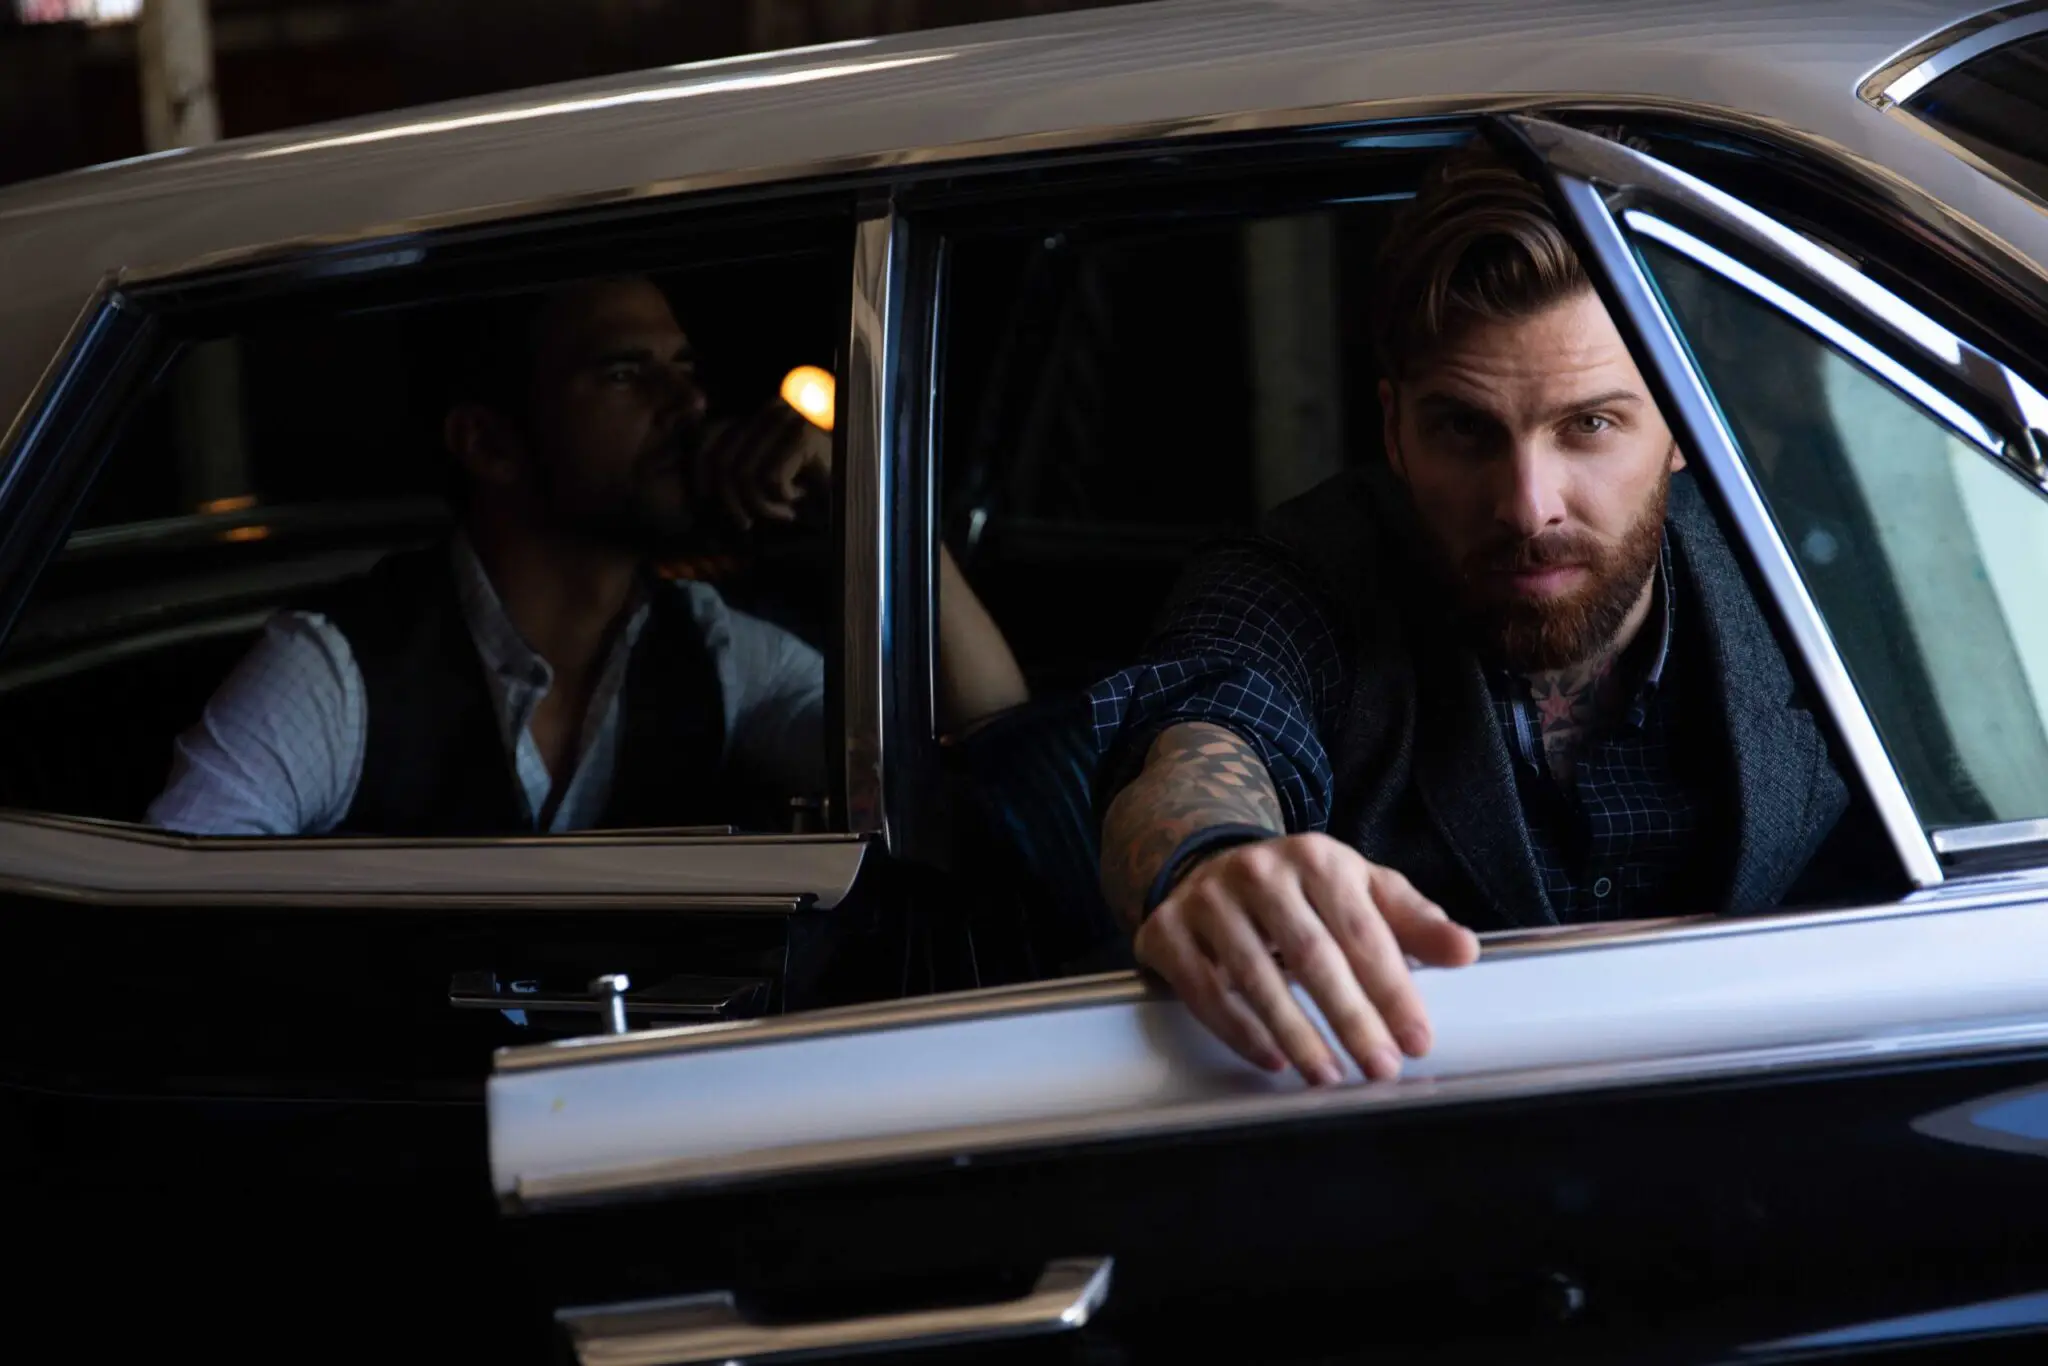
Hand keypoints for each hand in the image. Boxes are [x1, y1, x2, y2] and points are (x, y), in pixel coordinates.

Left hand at [694, 398, 830, 531]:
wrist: (872, 494)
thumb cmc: (822, 490)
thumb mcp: (772, 477)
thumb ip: (740, 468)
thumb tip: (701, 480)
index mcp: (763, 413)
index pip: (710, 436)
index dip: (701, 473)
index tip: (712, 503)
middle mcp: (774, 408)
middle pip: (721, 460)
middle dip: (731, 502)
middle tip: (751, 521)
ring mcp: (790, 419)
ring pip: (742, 475)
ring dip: (761, 506)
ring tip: (784, 512)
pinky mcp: (804, 437)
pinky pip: (769, 480)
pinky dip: (780, 503)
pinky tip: (799, 504)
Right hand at [1135, 833, 1479, 1084]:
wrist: (1208, 867)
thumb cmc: (1300, 892)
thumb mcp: (1360, 892)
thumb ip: (1413, 923)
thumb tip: (1465, 951)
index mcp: (1317, 858)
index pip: (1362, 931)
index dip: (1393, 990)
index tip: (1418, 1040)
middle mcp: (1259, 871)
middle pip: (1313, 955)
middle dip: (1351, 1018)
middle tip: (1381, 1068)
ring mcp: (1208, 899)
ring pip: (1256, 976)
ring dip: (1297, 1033)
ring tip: (1329, 1075)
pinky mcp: (1167, 930)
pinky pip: (1205, 990)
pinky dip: (1239, 1031)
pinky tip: (1273, 1059)